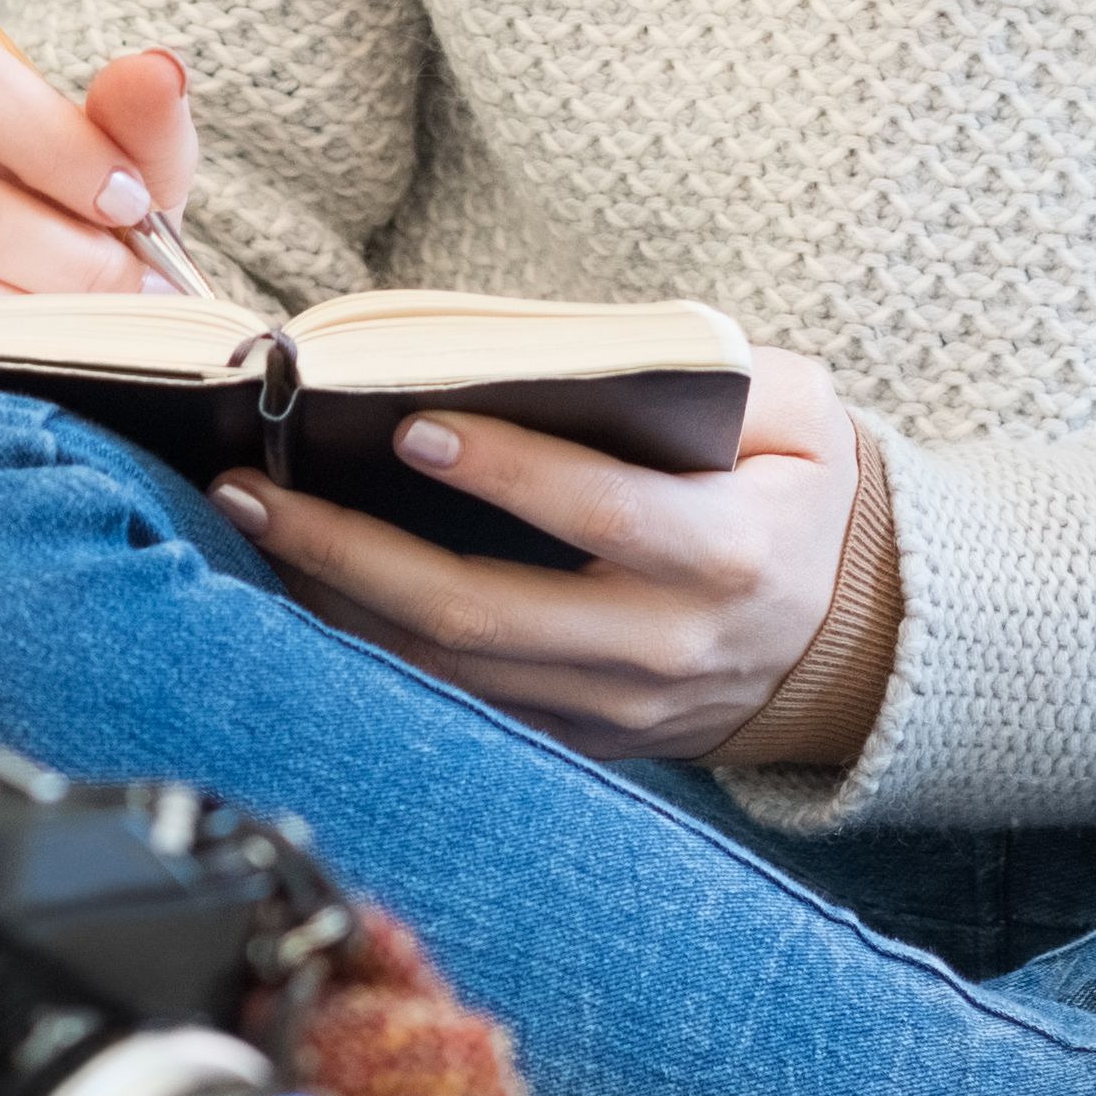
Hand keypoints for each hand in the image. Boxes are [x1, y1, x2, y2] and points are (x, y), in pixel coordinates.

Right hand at [0, 25, 198, 365]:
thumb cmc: (39, 194)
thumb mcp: (100, 148)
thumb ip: (135, 114)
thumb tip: (157, 76)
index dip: (58, 145)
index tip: (128, 199)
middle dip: (67, 263)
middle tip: (133, 291)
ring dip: (35, 324)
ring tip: (94, 328)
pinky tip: (27, 361)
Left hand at [213, 348, 862, 760]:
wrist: (840, 638)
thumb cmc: (799, 498)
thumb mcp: (808, 418)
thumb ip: (729, 377)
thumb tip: (594, 355)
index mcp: (726, 552)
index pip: (602, 513)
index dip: (508, 472)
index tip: (410, 426)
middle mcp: (662, 645)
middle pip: (483, 610)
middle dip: (354, 550)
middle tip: (258, 485)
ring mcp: (612, 708)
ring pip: (448, 670)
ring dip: (335, 599)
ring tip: (255, 521)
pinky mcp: (578, 740)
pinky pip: (457, 703)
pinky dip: (368, 648)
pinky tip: (301, 586)